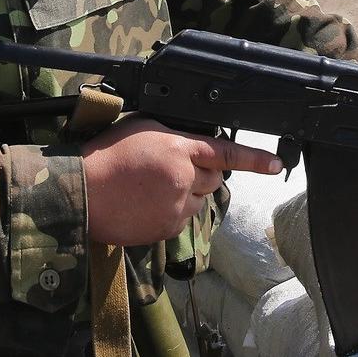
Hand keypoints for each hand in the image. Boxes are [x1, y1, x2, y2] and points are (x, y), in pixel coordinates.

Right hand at [81, 117, 281, 244]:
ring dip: (187, 192)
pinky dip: (173, 211)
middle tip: (170, 169)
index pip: (225, 151)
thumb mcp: (142, 128)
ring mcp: (177, 206)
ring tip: (152, 187)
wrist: (81, 194)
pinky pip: (184, 218)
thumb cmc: (106, 156)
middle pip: (213, 176)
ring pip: (200, 199)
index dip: (254, 158)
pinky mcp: (168, 228)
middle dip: (200, 172)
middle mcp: (183, 178)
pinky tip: (147, 204)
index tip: (276, 164)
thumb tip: (195, 142)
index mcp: (177, 148)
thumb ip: (175, 135)